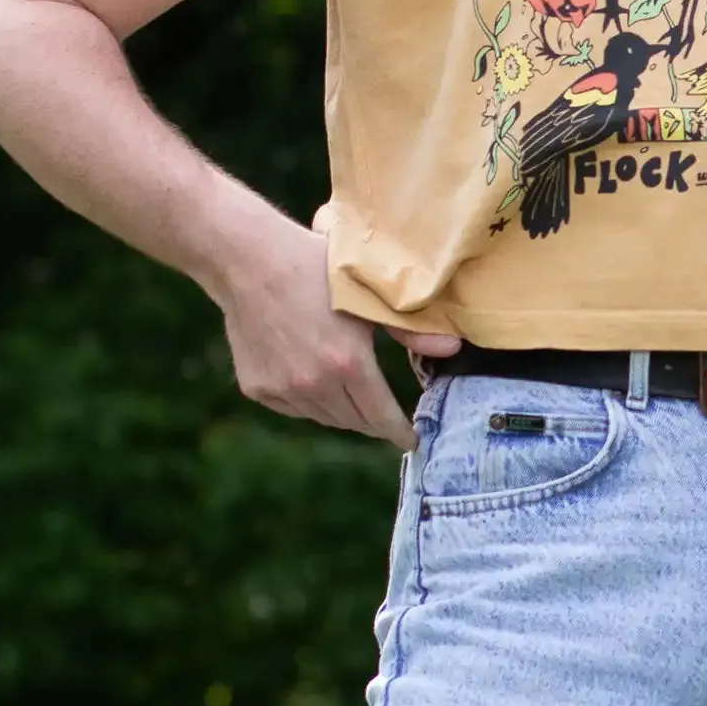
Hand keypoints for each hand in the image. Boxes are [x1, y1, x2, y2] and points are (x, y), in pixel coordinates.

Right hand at [212, 213, 460, 450]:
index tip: (412, 442)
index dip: (399, 432)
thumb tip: (454, 349)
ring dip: (343, 412)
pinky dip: (310, 402)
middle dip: (374, 423)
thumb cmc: (319, 270)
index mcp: (348, 363)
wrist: (252, 262)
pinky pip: (293, 407)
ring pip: (323, 417)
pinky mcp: (256, 388)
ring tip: (355, 398)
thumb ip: (411, 330)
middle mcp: (313, 384)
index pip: (381, 415)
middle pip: (353, 421)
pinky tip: (317, 380)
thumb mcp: (370, 297)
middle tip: (387, 419)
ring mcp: (282, 389)